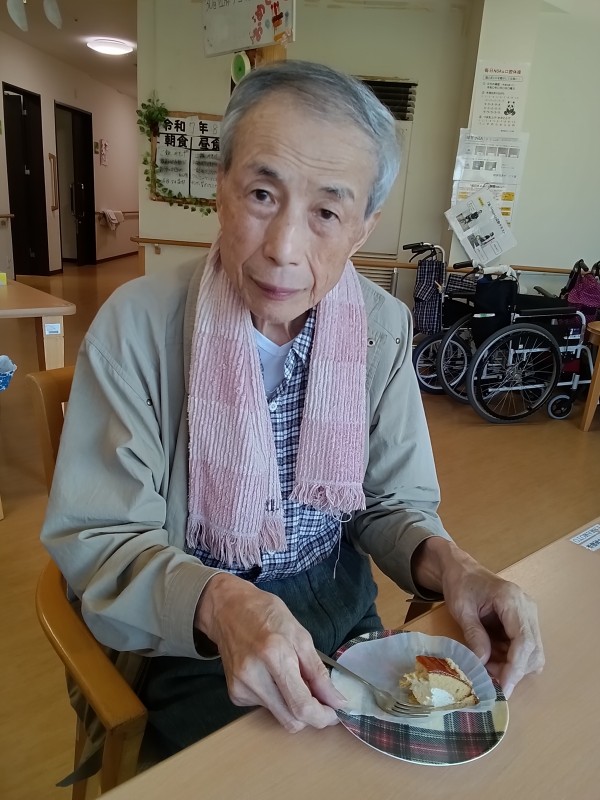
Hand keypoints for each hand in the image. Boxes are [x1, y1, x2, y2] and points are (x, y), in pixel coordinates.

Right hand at [194, 573, 345, 731]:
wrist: (228, 609)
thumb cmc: (266, 615)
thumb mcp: (300, 635)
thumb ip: (318, 672)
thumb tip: (336, 701)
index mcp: (274, 655)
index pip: (301, 705)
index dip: (322, 716)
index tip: (334, 712)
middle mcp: (253, 676)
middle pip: (290, 720)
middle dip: (311, 716)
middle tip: (320, 699)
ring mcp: (240, 687)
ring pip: (279, 716)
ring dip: (292, 705)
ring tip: (291, 677)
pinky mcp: (234, 694)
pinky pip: (265, 708)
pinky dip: (277, 699)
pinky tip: (272, 676)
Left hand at [413, 539, 544, 696]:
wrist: (462, 570)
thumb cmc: (460, 585)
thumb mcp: (461, 609)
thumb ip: (474, 635)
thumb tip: (483, 663)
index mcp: (512, 600)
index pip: (524, 640)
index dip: (515, 668)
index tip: (504, 687)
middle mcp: (527, 608)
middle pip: (533, 651)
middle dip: (513, 671)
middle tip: (488, 678)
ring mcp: (529, 616)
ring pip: (532, 654)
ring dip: (512, 667)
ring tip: (486, 666)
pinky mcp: (525, 623)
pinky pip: (525, 650)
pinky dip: (510, 660)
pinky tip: (491, 659)